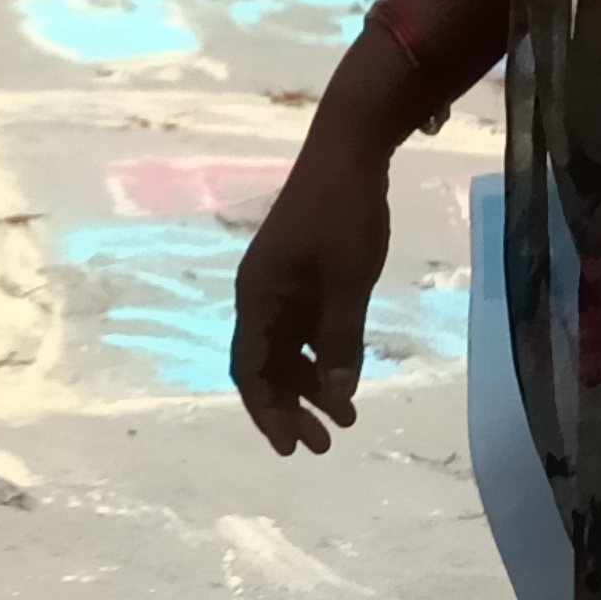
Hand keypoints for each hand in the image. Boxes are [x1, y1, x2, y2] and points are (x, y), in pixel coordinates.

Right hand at [230, 133, 392, 453]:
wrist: (348, 151)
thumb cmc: (343, 213)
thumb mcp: (347, 281)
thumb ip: (341, 339)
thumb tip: (339, 396)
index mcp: (259, 299)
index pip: (251, 371)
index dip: (267, 413)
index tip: (291, 448)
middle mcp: (261, 298)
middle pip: (265, 367)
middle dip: (289, 408)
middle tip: (323, 445)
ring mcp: (280, 287)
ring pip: (286, 352)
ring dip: (309, 387)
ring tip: (343, 419)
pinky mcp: (300, 277)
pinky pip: (302, 331)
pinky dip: (320, 358)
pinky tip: (345, 377)